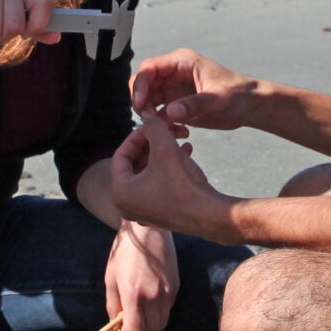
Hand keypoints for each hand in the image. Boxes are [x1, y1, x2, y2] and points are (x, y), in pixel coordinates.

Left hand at [103, 220, 178, 330]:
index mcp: (133, 294)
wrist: (148, 230)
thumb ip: (112, 306)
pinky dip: (160, 315)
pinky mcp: (175, 287)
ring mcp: (167, 292)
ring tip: (144, 329)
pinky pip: (168, 310)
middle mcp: (153, 296)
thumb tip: (115, 328)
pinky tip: (151, 309)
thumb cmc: (124, 253)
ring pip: (162, 324)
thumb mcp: (110, 278)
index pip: (136, 330)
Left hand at [111, 116, 226, 237]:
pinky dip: (169, 168)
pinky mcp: (161, 214)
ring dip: (163, 153)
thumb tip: (146, 114)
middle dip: (152, 144)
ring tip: (180, 139)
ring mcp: (144, 212)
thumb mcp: (166, 149)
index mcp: (121, 192)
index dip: (136, 136)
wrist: (210, 216)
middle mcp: (128, 206)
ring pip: (149, 173)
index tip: (151, 124)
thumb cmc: (184, 184)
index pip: (120, 156)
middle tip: (165, 130)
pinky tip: (187, 152)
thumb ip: (153, 127)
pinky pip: (159, 184)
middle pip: (135, 165)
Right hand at [130, 49, 259, 130]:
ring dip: (150, 115)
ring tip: (167, 128)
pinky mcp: (176, 105)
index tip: (140, 104)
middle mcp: (173, 74)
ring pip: (147, 100)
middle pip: (142, 84)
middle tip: (150, 119)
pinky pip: (158, 114)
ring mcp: (173, 90)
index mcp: (181, 62)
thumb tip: (170, 112)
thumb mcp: (219, 99)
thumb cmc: (239, 95)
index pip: (149, 68)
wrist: (250, 106)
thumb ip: (195, 105)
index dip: (140, 84)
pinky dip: (162, 125)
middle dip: (141, 102)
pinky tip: (179, 132)